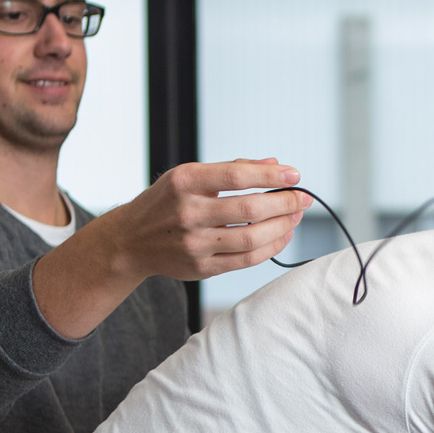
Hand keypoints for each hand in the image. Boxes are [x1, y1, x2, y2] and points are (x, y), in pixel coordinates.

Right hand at [32, 158, 310, 338]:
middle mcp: (187, 213)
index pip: (236, 176)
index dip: (271, 176)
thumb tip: (275, 164)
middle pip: (250, 209)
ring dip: (282, 227)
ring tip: (295, 217)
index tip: (294, 175)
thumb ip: (232, 169)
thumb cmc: (167, 202)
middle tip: (303, 199)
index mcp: (184, 182)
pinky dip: (270, 248)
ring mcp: (194, 244)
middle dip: (284, 203)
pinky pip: (246, 260)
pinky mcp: (201, 268)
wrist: (130, 241)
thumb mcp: (190, 176)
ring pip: (252, 238)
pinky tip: (282, 236)